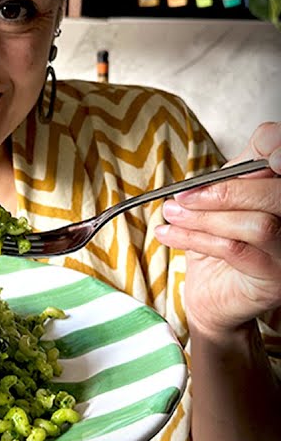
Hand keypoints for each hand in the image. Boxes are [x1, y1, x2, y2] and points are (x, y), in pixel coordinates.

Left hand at [154, 122, 280, 338]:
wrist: (211, 293)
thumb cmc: (217, 239)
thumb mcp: (220, 198)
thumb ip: (231, 175)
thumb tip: (236, 157)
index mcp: (279, 189)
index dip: (279, 148)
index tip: (266, 155)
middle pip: (276, 193)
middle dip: (224, 191)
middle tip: (182, 196)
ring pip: (258, 224)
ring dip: (204, 218)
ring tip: (172, 216)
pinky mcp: (273, 278)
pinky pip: (236, 251)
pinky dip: (195, 239)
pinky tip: (169, 235)